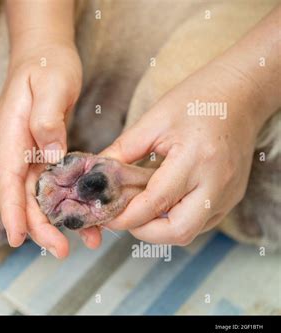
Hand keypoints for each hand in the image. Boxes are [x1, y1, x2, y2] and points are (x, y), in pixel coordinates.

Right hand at [0, 41, 84, 254]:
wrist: (43, 52)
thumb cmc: (45, 64)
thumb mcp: (50, 83)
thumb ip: (46, 119)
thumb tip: (50, 156)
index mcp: (10, 134)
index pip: (7, 179)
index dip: (11, 211)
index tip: (17, 239)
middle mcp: (14, 148)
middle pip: (22, 195)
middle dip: (40, 226)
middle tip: (63, 250)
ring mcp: (26, 152)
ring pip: (37, 195)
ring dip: (57, 220)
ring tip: (85, 239)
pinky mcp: (40, 152)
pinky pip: (51, 184)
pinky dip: (67, 201)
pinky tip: (86, 214)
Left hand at [98, 64, 264, 244]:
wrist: (241, 94)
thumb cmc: (196, 100)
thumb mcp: (153, 121)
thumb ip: (123, 150)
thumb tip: (98, 174)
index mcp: (195, 159)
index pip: (156, 202)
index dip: (126, 216)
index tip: (106, 216)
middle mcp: (216, 183)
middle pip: (178, 231)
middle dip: (144, 231)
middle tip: (124, 216)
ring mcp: (228, 194)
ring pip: (189, 232)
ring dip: (159, 228)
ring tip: (140, 207)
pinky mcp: (231, 198)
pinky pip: (200, 222)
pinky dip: (175, 219)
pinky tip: (162, 203)